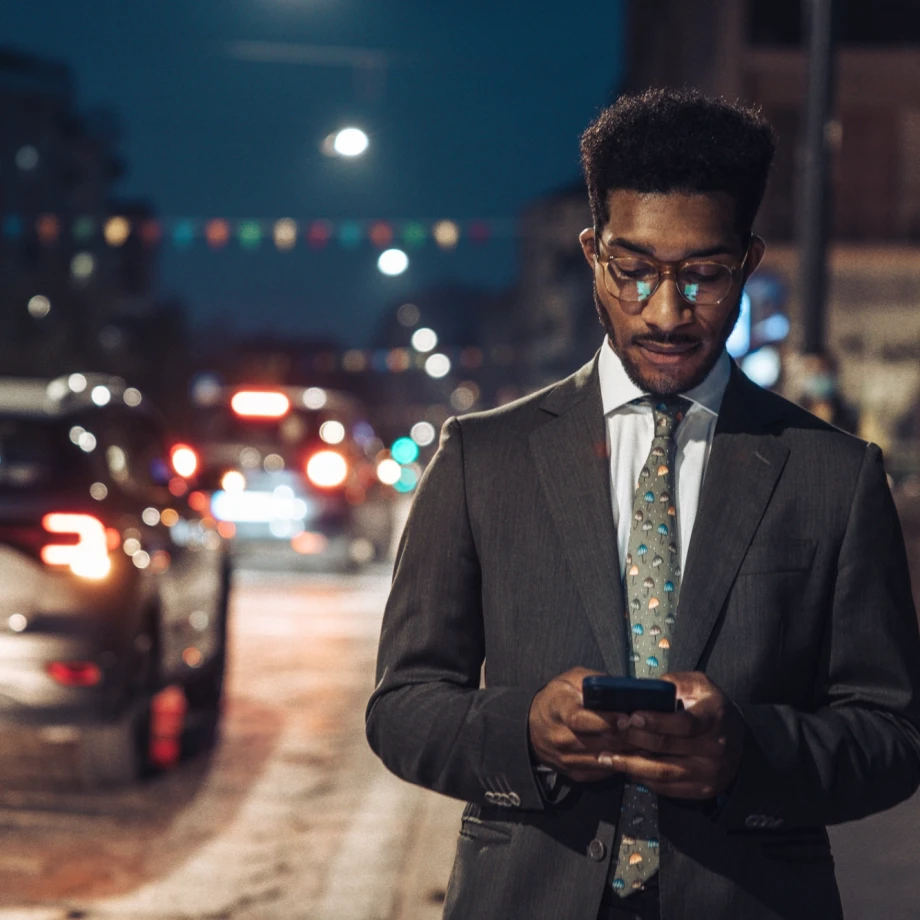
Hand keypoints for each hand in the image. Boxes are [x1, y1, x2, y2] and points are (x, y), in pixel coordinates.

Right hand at [528, 667, 636, 782]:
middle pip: (598, 741)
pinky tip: (633, 754)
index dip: (606, 720)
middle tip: (647, 730)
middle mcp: (561, 736)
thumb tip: (620, 688)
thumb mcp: (570, 679)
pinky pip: (603, 772)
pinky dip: (620, 763)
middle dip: (626, 736)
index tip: (626, 717)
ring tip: (646, 743)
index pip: (580, 719)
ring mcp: (567, 757)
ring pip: (605, 759)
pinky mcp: (574, 772)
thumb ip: (594, 682)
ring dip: (627, 752)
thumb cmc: (556, 700)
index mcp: (559, 709)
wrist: (532, 727)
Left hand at [597, 671, 743, 799]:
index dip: (655, 721)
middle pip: (667, 747)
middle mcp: (715, 747)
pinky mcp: (702, 789)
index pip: (683, 723)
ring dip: (630, 765)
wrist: (737, 742)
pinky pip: (668, 787)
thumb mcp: (699, 685)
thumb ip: (674, 683)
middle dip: (633, 739)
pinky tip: (625, 769)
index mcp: (714, 717)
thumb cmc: (710, 708)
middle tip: (607, 733)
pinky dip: (643, 779)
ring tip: (606, 757)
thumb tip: (643, 688)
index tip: (631, 717)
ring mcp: (709, 772)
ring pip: (663, 772)